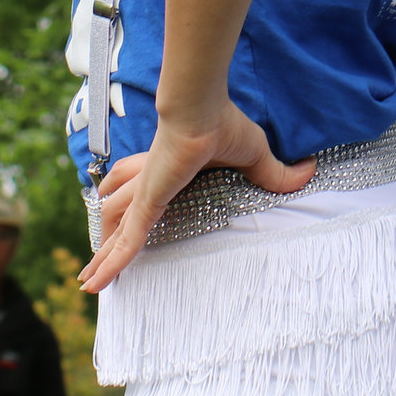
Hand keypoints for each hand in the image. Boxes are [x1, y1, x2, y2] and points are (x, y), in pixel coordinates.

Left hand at [78, 103, 313, 292]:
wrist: (202, 111)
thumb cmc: (222, 125)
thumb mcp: (254, 156)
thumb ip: (274, 172)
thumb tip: (308, 173)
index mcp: (165, 170)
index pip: (139, 193)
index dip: (127, 208)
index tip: (118, 224)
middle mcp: (146, 183)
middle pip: (117, 215)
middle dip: (105, 239)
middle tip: (91, 264)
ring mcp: (143, 195)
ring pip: (114, 232)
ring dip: (101, 257)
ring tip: (87, 284)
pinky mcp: (146, 204)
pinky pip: (125, 242)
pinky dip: (111, 264)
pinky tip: (96, 285)